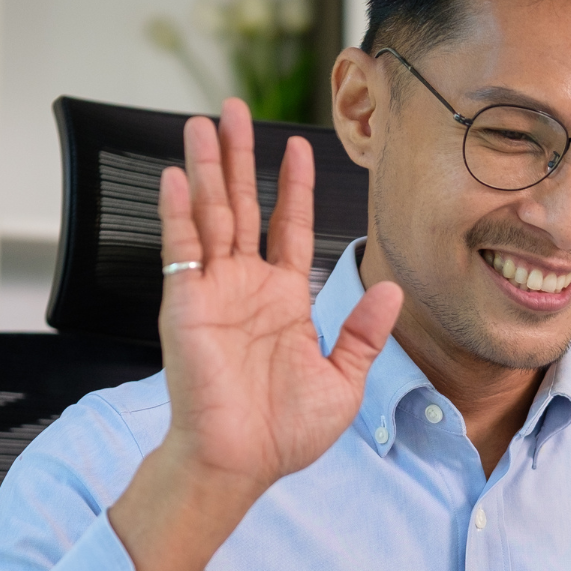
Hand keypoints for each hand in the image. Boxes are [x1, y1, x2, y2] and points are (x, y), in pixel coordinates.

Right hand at [108, 99, 401, 570]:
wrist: (242, 462)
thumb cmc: (285, 432)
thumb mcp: (343, 380)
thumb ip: (363, 333)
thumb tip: (393, 292)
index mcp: (284, 300)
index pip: (290, 227)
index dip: (295, 187)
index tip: (299, 147)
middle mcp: (247, 287)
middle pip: (243, 205)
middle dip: (240, 158)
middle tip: (235, 109)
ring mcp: (214, 292)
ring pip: (211, 215)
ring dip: (207, 169)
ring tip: (205, 123)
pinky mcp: (187, 305)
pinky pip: (182, 250)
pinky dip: (178, 213)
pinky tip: (177, 175)